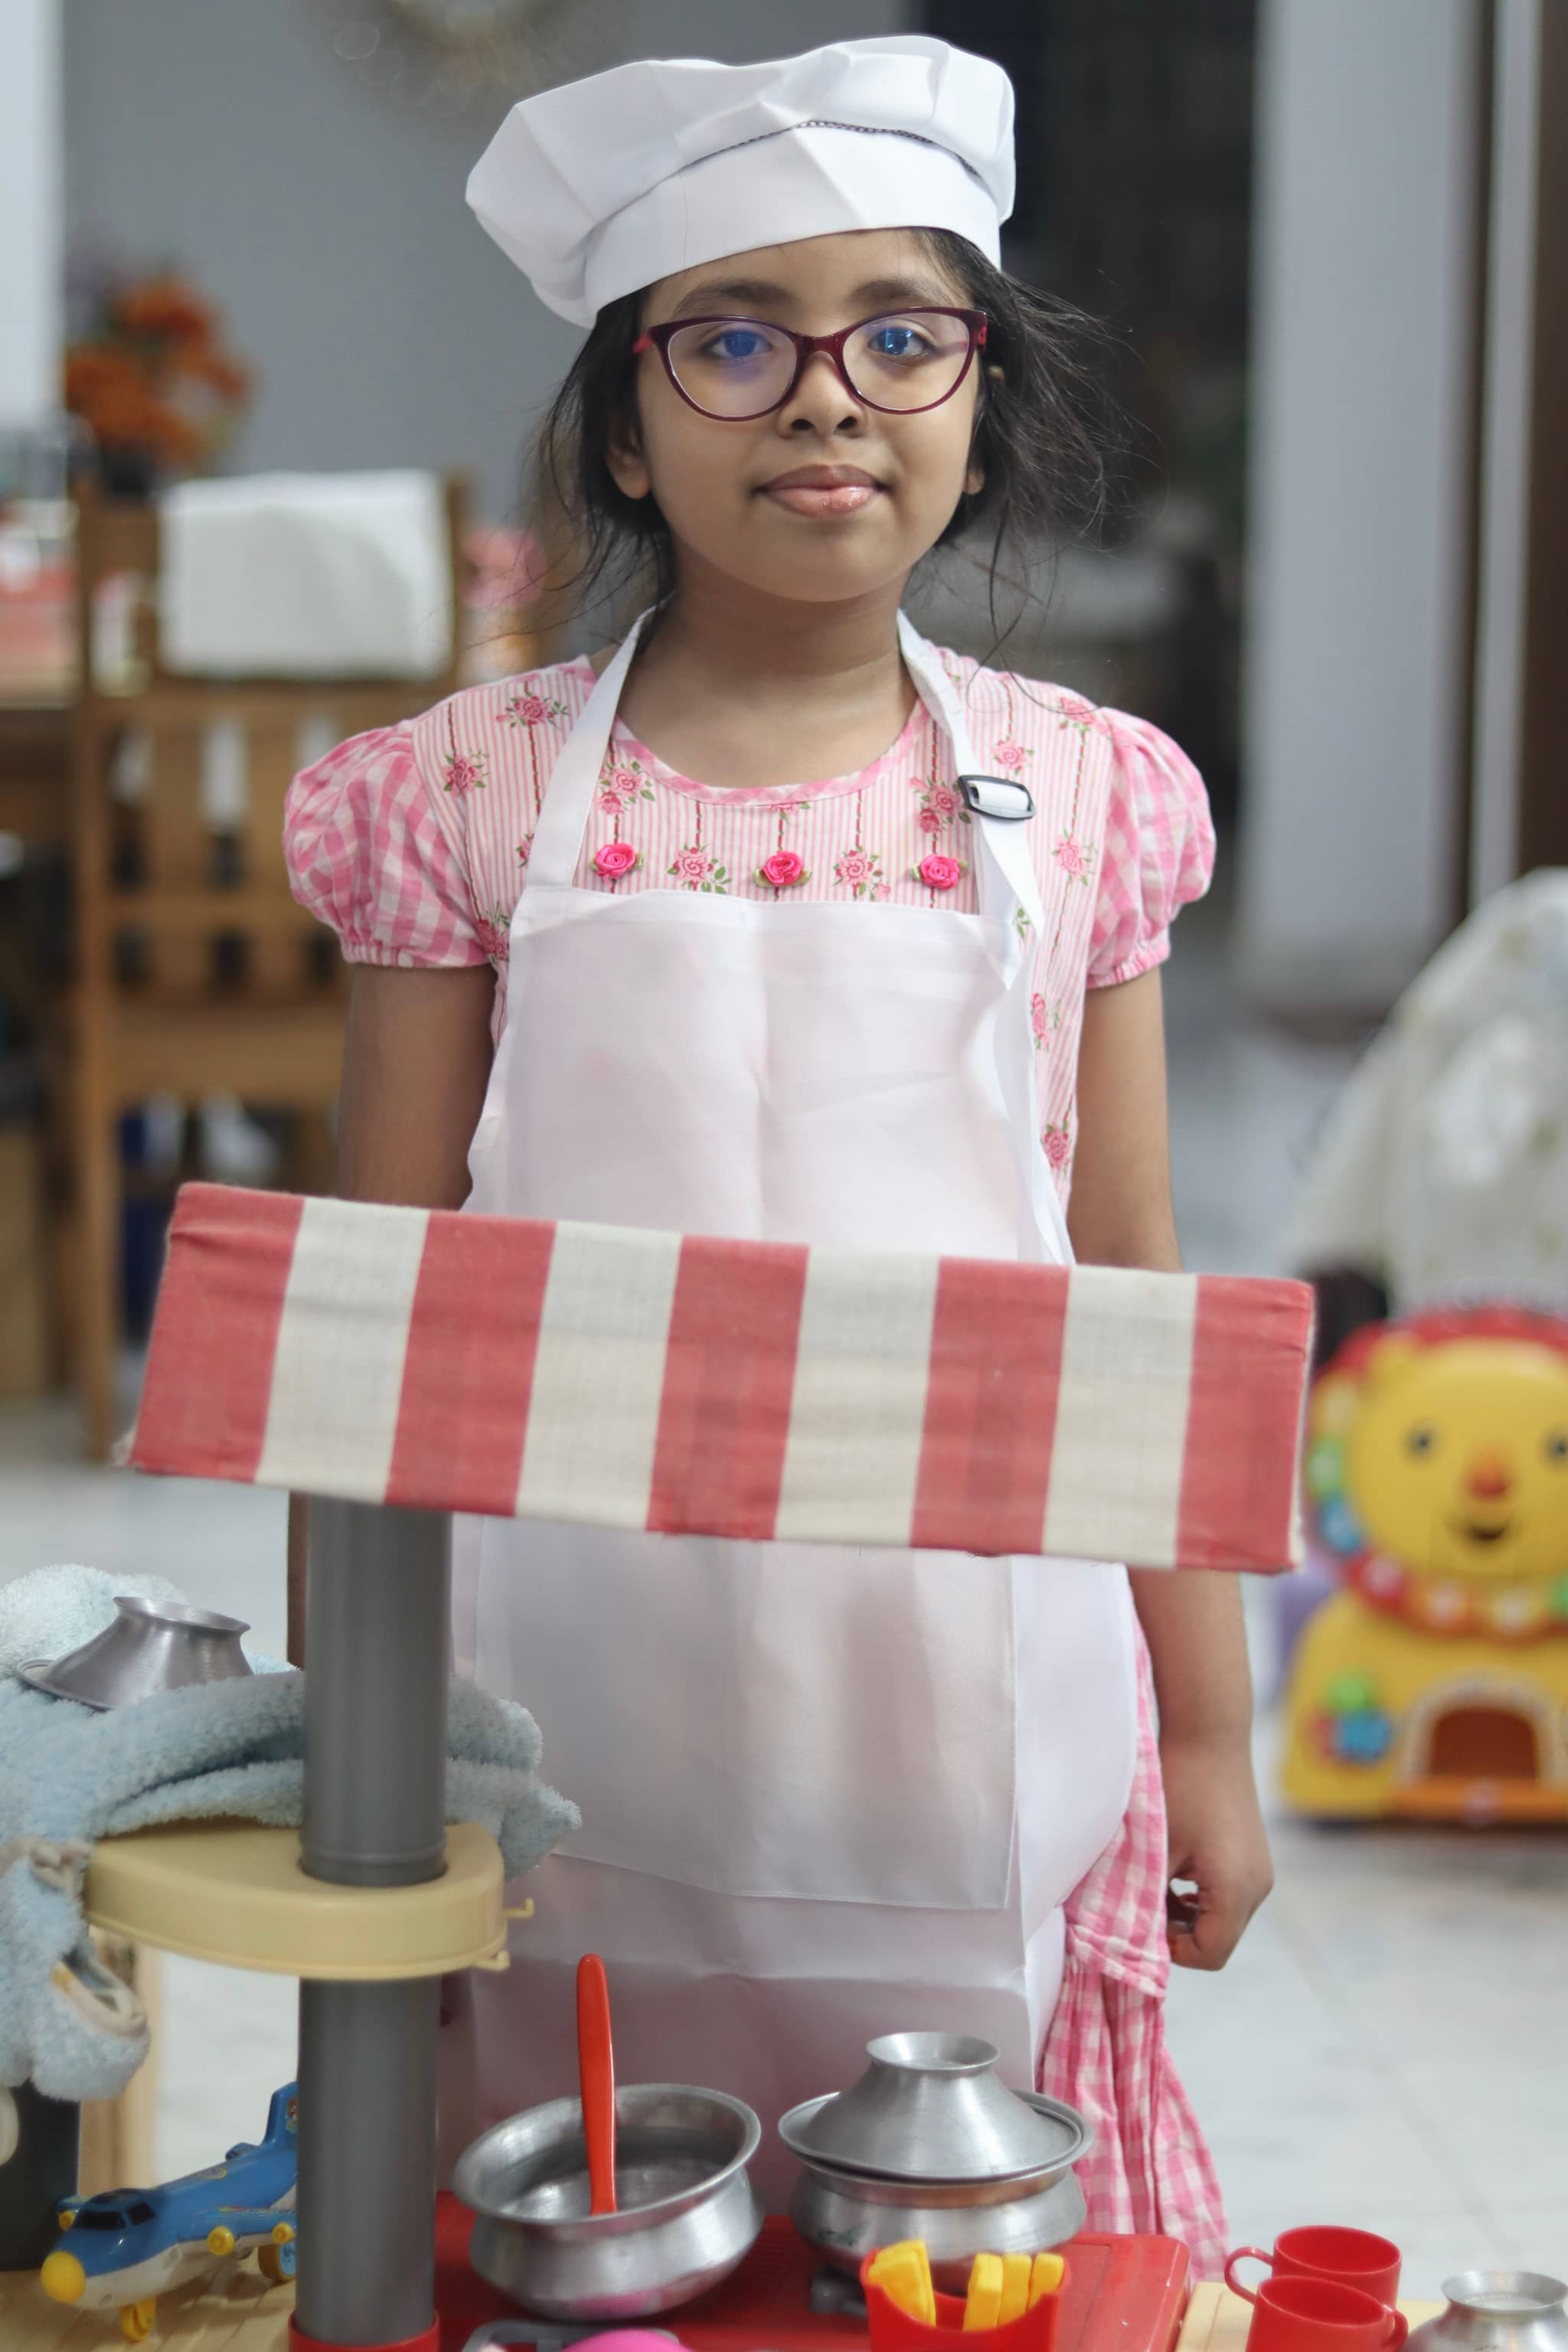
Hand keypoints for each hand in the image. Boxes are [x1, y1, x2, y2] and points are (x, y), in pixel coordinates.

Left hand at [1160, 1730, 1272, 1971]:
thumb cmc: (1178, 1788)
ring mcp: (1260, 1871)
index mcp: (1236, 1890)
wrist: (1208, 1734)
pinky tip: (1173, 1868)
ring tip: (1155, 1881)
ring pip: (1222, 1919)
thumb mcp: (1155, 1850)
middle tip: (1143, 1903)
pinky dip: (1199, 1895)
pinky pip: (1228, 1895)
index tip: (1142, 1921)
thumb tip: (1125, 1937)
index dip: (1173, 1951)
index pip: (1210, 1955)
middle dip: (1179, 1932)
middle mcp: (1258, 1887)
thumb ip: (1145, 1900)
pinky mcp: (1254, 1856)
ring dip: (1187, 1913)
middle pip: (1218, 1940)